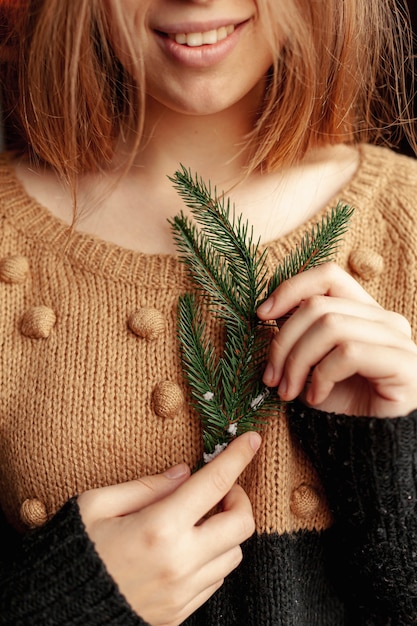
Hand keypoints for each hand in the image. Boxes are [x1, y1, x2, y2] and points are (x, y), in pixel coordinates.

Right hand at [78, 431, 260, 625]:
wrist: (56, 612)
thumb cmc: (75, 550)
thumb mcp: (97, 504)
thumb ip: (146, 486)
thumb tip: (183, 473)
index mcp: (158, 528)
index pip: (214, 483)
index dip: (238, 456)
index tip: (252, 440)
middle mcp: (179, 562)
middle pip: (242, 523)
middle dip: (239, 497)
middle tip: (218, 490)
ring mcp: (182, 592)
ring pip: (234, 554)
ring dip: (225, 530)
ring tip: (200, 520)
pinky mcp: (179, 613)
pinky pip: (215, 580)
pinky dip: (213, 557)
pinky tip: (189, 547)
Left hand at [257, 263, 416, 417]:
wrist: (370, 446)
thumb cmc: (341, 405)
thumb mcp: (310, 364)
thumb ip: (297, 335)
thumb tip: (267, 311)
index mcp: (364, 312)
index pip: (328, 276)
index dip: (291, 288)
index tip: (261, 316)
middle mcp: (384, 320)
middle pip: (319, 305)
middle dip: (283, 342)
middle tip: (271, 378)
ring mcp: (397, 340)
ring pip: (330, 326)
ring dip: (297, 361)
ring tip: (288, 391)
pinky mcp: (403, 363)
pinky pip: (348, 353)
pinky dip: (321, 376)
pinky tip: (315, 397)